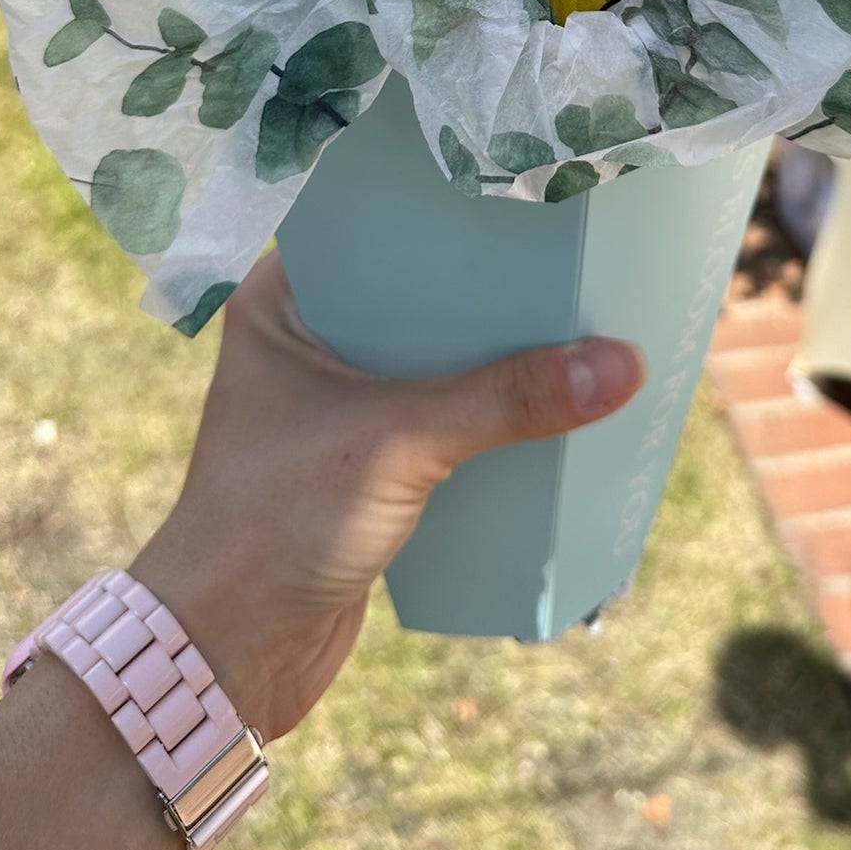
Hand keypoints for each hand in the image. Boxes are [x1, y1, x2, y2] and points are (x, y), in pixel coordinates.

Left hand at [131, 252, 645, 741]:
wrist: (226, 658)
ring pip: (441, 361)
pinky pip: (447, 419)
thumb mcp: (399, 442)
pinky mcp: (369, 464)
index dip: (452, 211)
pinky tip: (557, 407)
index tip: (528, 191)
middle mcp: (310, 340)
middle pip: (423, 294)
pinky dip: (494, 417)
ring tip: (586, 322)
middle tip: (576, 255)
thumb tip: (624, 362)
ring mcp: (340, 405)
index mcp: (284, 300)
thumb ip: (507, 401)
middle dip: (495, 289)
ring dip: (502, 359)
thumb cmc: (276, 523)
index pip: (378, 227)